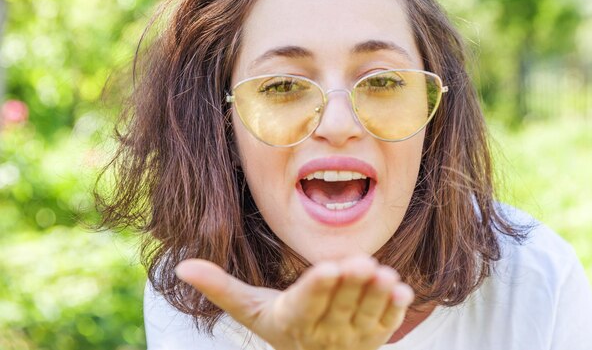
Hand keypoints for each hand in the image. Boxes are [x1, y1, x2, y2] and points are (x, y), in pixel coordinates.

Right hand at [175, 255, 413, 349]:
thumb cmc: (281, 326)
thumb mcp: (251, 310)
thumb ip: (221, 288)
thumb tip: (182, 267)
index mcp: (292, 320)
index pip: (304, 303)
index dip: (317, 287)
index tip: (327, 268)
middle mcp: (323, 332)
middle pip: (338, 304)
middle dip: (350, 284)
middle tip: (361, 261)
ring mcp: (353, 336)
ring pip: (365, 313)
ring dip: (375, 294)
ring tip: (382, 273)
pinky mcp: (376, 336)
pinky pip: (387, 323)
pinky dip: (395, 308)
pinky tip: (401, 289)